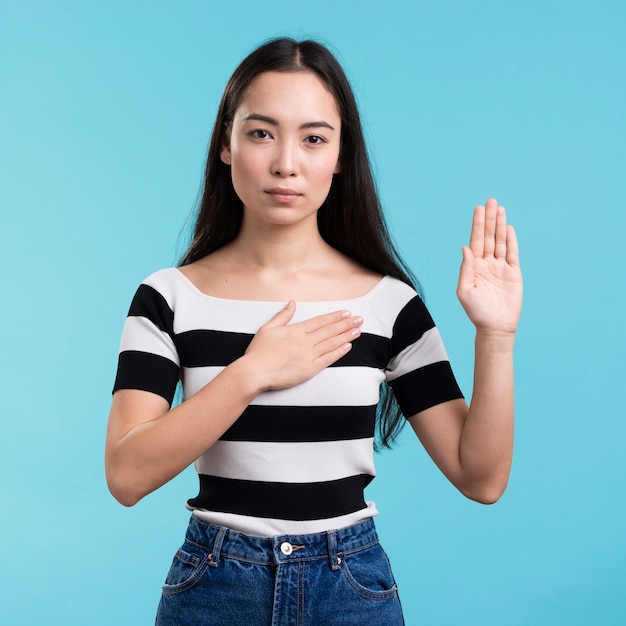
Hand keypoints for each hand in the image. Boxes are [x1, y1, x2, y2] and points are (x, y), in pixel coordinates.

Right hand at [243, 301, 362, 390]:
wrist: (254, 372)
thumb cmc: (258, 352)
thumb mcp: (268, 328)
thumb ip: (282, 316)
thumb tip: (292, 303)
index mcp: (296, 330)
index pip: (320, 321)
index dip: (335, 317)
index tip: (346, 313)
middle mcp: (305, 341)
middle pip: (329, 330)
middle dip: (346, 324)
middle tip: (360, 319)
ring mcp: (308, 355)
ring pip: (331, 343)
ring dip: (346, 336)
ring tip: (358, 330)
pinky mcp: (309, 369)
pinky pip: (328, 359)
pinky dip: (338, 352)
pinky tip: (347, 346)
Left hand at [457, 199, 522, 334]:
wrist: (495, 326)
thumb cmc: (476, 312)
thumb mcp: (464, 291)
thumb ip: (465, 269)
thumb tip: (465, 248)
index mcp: (473, 266)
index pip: (475, 241)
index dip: (477, 225)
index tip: (478, 209)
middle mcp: (486, 264)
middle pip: (488, 236)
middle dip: (489, 219)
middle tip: (491, 201)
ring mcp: (500, 267)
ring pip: (500, 241)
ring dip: (500, 225)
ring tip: (500, 208)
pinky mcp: (513, 273)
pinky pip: (512, 253)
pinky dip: (511, 240)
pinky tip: (508, 228)